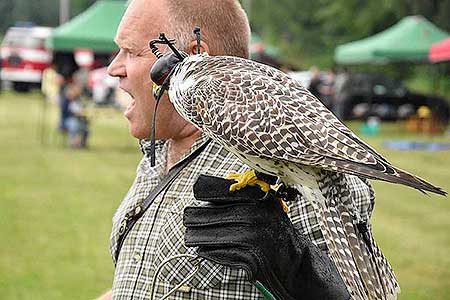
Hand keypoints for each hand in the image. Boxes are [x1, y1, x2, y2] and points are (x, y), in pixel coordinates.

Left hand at [184, 175, 349, 299]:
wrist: (297, 263)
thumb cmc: (278, 234)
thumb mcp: (265, 209)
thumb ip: (242, 202)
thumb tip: (211, 200)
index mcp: (257, 201)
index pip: (221, 193)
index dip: (205, 196)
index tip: (195, 198)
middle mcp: (254, 217)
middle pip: (209, 216)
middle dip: (194, 220)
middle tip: (187, 221)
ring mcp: (250, 238)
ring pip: (210, 237)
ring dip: (197, 238)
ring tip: (191, 237)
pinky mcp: (247, 259)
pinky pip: (218, 254)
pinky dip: (209, 252)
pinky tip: (204, 250)